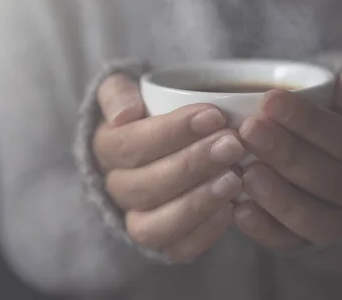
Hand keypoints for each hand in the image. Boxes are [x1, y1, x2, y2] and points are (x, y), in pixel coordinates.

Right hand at [93, 74, 245, 262]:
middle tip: (232, 144)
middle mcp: (117, 189)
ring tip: (234, 178)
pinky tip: (232, 207)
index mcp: (106, 148)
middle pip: (145, 186)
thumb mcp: (129, 91)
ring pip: (155, 226)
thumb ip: (118, 92)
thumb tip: (124, 114)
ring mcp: (138, 220)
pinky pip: (179, 249)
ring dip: (197, 202)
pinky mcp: (165, 243)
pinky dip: (205, 232)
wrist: (166, 145)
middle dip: (192, 164)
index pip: (129, 144)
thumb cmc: (153, 115)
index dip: (172, 131)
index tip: (214, 114)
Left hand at [234, 65, 341, 248]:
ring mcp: (331, 219)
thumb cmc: (321, 119)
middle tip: (249, 131)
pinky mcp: (301, 240)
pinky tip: (239, 209)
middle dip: (287, 154)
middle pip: (328, 179)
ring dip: (279, 196)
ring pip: (313, 218)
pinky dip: (263, 229)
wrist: (308, 155)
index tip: (270, 101)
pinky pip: (287, 242)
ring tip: (246, 173)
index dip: (308, 121)